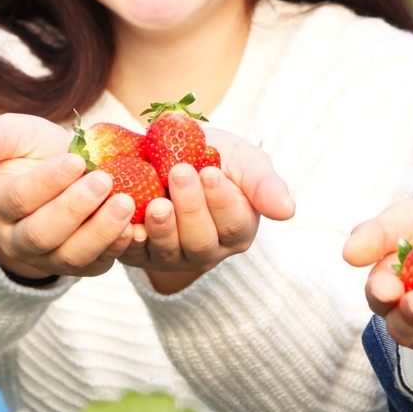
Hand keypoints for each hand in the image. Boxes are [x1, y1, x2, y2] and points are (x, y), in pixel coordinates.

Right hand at [0, 114, 136, 280]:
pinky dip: (116, 248)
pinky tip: (134, 228)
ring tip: (126, 203)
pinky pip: (95, 265)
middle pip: (41, 234)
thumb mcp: (18, 135)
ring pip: (69, 256)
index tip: (77, 160)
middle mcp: (16, 239)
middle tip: (104, 181)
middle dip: (74, 209)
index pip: (18, 199)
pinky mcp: (78, 267)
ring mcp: (47, 258)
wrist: (63, 178)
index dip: (48, 182)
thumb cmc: (36, 153)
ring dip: (100, 231)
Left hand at [120, 129, 294, 291]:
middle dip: (190, 209)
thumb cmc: (215, 158)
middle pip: (201, 242)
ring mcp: (171, 255)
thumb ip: (265, 185)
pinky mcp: (138, 254)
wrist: (168, 156)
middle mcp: (207, 251)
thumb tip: (288, 211)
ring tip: (155, 201)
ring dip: (161, 227)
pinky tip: (124, 222)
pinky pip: (132, 254)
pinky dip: (127, 241)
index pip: (233, 224)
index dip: (221, 200)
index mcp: (237, 231)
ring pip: (168, 252)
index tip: (210, 172)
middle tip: (180, 173)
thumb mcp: (246, 163)